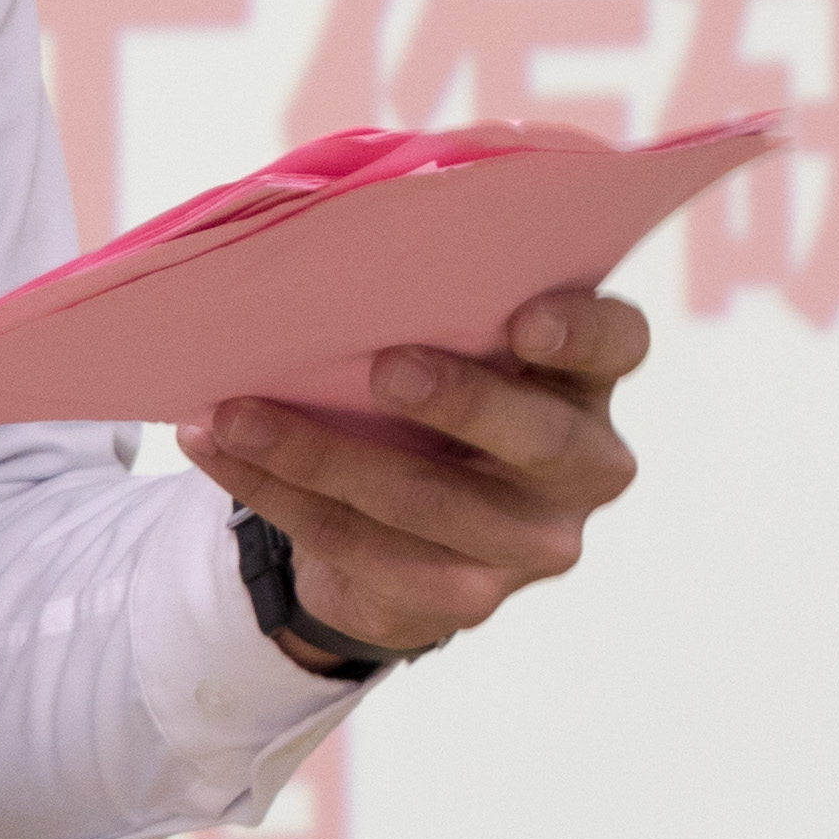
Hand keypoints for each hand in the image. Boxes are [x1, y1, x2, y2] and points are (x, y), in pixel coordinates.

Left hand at [174, 285, 649, 662]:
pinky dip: (278, 493)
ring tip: (231, 411)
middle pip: (539, 437)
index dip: (583, 331)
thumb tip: (324, 239)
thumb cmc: (425, 389)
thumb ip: (430, 302)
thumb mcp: (447, 344)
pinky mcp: (466, 598)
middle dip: (462, 402)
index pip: (619, 343)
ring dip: (317, 454)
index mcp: (585, 379)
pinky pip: (362, 547)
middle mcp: (583, 465)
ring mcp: (532, 544)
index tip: (525, 316)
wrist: (401, 529)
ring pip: (428, 503)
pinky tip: (218, 449)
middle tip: (385, 369)